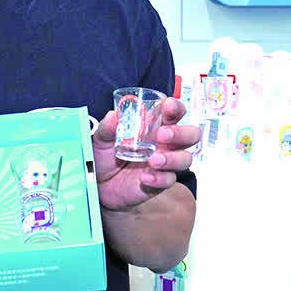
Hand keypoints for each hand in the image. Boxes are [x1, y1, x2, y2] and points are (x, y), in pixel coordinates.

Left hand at [92, 97, 199, 211]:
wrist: (99, 184)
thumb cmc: (106, 155)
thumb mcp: (102, 138)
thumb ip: (108, 127)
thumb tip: (114, 115)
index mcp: (156, 126)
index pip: (175, 112)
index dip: (176, 107)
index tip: (168, 106)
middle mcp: (166, 143)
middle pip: (190, 135)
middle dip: (181, 133)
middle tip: (162, 135)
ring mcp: (165, 163)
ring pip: (185, 159)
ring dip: (172, 158)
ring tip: (153, 160)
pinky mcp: (160, 182)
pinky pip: (169, 180)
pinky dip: (159, 179)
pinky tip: (144, 178)